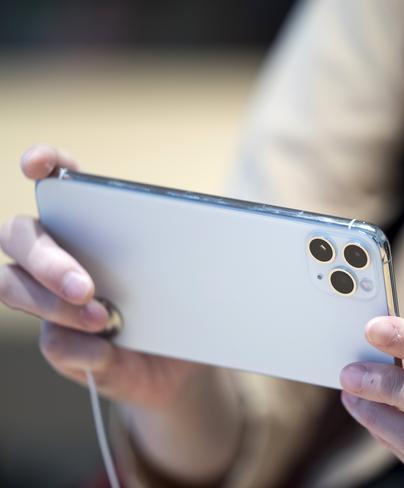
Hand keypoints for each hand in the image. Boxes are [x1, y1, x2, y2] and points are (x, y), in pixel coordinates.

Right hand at [0, 145, 199, 406]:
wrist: (183, 363)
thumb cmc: (184, 307)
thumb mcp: (191, 277)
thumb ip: (178, 259)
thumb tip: (175, 249)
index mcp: (94, 224)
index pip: (58, 180)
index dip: (43, 164)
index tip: (38, 165)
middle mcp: (61, 253)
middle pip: (19, 235)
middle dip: (46, 259)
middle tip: (84, 287)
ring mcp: (51, 297)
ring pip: (12, 284)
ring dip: (51, 304)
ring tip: (102, 319)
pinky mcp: (59, 340)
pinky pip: (52, 342)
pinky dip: (79, 347)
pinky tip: (106, 351)